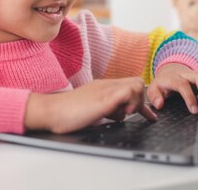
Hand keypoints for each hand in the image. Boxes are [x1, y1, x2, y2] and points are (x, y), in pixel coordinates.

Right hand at [24, 77, 156, 133]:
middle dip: (141, 101)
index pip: (129, 86)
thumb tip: (117, 114)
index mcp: (103, 87)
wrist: (51, 111)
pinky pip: (128, 91)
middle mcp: (106, 85)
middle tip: (133, 114)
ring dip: (136, 102)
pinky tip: (124, 113)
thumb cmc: (66, 113)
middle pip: (136, 82)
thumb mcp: (91, 109)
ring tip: (124, 114)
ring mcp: (105, 90)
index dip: (140, 100)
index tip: (147, 115)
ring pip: (136, 85)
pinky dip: (132, 102)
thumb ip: (104, 108)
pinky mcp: (103, 98)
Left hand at [147, 63, 197, 113]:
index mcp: (174, 78)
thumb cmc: (163, 83)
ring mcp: (197, 75)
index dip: (189, 97)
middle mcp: (187, 74)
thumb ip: (154, 96)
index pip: (183, 85)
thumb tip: (159, 104)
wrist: (171, 71)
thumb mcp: (154, 89)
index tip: (194, 110)